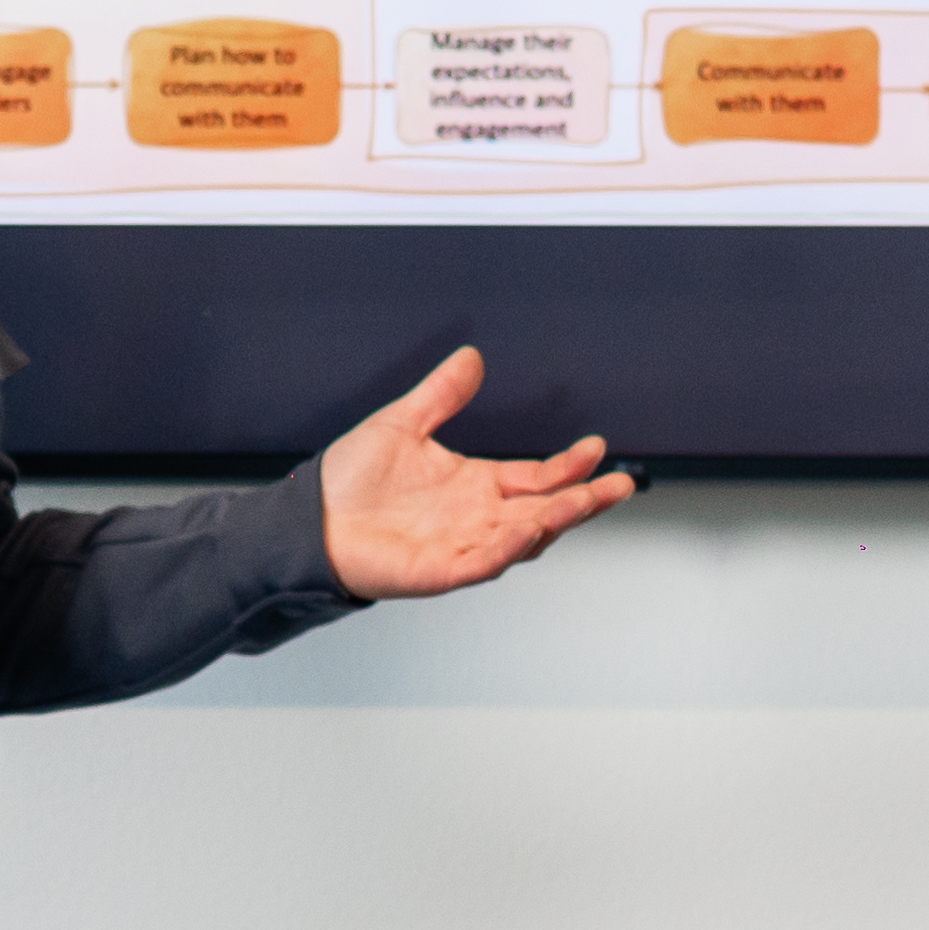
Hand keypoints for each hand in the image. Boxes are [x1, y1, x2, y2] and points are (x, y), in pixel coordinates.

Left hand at [313, 346, 633, 598]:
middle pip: (545, 511)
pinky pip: (482, 562)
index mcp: (475, 485)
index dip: (568, 466)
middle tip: (620, 485)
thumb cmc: (349, 482)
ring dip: (556, 521)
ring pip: (524, 538)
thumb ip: (440, 395)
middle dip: (585, 499)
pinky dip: (507, 548)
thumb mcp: (401, 424)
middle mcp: (477, 518)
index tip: (596, 447)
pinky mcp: (439, 571)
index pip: (536, 477)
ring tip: (586, 501)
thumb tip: (470, 358)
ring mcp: (462, 546)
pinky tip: (528, 530)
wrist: (308, 521)